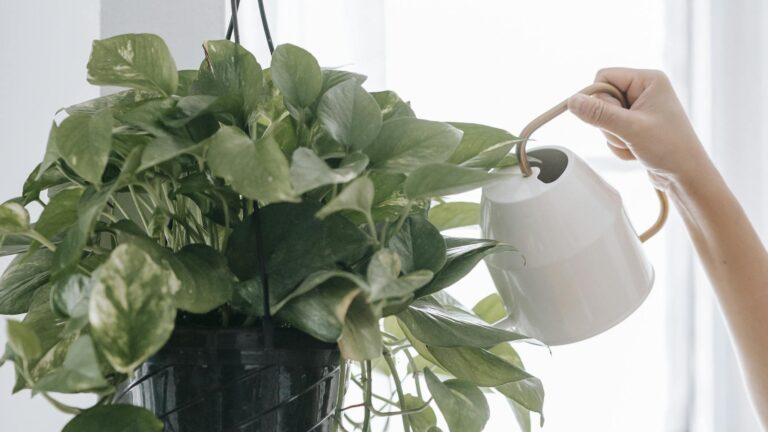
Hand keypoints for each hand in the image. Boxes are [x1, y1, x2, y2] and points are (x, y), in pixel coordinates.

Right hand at [567, 68, 708, 189]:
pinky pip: (611, 130)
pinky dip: (618, 144)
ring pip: (604, 117)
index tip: (606, 118)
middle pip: (602, 99)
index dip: (598, 98)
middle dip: (608, 123)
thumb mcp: (631, 129)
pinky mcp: (636, 125)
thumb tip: (571, 101)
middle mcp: (644, 90)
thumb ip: (599, 114)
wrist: (687, 176)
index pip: (603, 77)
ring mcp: (640, 108)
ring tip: (634, 145)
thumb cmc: (670, 149)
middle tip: (627, 135)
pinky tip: (636, 151)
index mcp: (648, 79)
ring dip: (614, 136)